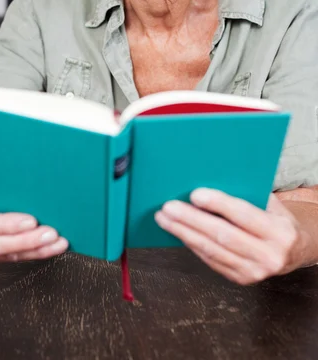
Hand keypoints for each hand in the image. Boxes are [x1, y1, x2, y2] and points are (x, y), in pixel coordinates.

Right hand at [0, 179, 68, 262]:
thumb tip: (26, 177)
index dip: (7, 224)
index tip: (32, 220)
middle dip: (27, 241)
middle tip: (51, 233)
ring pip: (7, 256)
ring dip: (35, 251)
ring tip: (58, 243)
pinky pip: (12, 259)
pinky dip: (33, 254)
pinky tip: (51, 248)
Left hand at [155, 188, 308, 284]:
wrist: (294, 252)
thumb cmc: (276, 219)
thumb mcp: (271, 204)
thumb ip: (247, 195)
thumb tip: (208, 179)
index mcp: (279, 232)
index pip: (244, 216)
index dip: (219, 204)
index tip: (195, 194)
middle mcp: (269, 256)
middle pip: (223, 236)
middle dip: (192, 220)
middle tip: (168, 207)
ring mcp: (254, 272)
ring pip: (212, 251)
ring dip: (184, 233)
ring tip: (164, 219)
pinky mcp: (241, 279)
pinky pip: (211, 261)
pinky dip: (192, 245)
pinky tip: (178, 232)